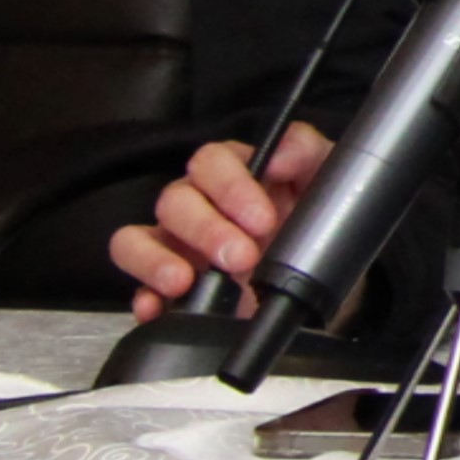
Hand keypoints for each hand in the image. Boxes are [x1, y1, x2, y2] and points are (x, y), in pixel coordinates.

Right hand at [112, 125, 326, 320]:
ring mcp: (176, 247)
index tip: (263, 219)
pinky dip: (143, 297)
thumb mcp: (323, 177)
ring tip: (184, 282)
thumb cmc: (315, 220)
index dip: (231, 187)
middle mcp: (197, 206)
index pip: (211, 162)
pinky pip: (137, 289)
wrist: (319, 279)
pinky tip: (157, 308)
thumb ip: (304, 151)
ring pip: (135, 240)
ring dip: (156, 259)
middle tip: (241, 257)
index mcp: (232, 174)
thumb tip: (278, 158)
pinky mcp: (167, 289)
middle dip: (206, 229)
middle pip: (174, 200)